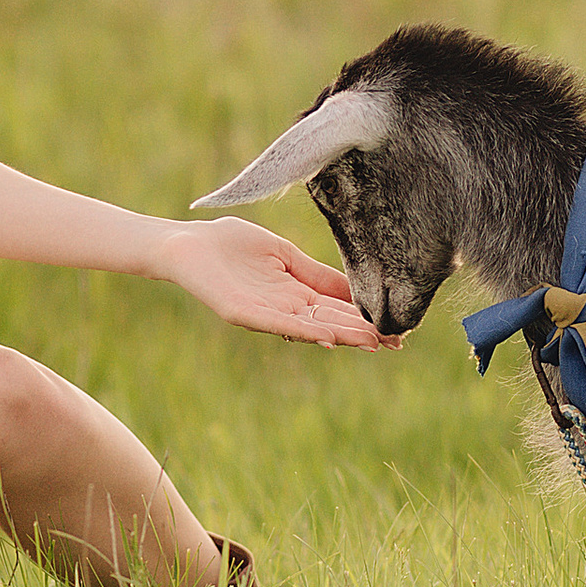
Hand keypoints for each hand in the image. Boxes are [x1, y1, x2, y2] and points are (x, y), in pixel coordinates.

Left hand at [159, 215, 394, 348]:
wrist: (187, 243)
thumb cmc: (231, 244)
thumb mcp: (285, 254)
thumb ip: (315, 273)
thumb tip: (354, 288)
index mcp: (295, 293)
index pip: (337, 308)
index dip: (366, 318)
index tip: (397, 330)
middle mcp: (284, 308)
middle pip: (331, 322)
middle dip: (363, 333)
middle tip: (397, 344)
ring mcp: (264, 314)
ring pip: (311, 327)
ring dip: (342, 336)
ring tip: (372, 343)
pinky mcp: (243, 313)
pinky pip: (278, 324)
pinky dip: (305, 330)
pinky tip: (327, 336)